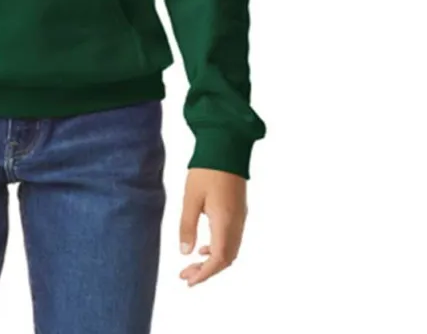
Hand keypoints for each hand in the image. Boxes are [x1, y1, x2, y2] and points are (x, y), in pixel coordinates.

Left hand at [178, 167, 247, 286]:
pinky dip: (219, 249)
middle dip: (207, 271)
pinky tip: (204, 246)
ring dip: (213, 261)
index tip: (189, 281)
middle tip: (186, 275)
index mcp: (225, 222)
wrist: (226, 146)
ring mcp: (240, 217)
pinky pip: (232, 240)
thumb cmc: (207, 169)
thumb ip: (187, 226)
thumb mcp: (191, 197)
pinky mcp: (239, 211)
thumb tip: (185, 253)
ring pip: (230, 251)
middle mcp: (237, 223)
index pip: (218, 259)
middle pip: (226, 259)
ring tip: (192, 264)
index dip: (204, 274)